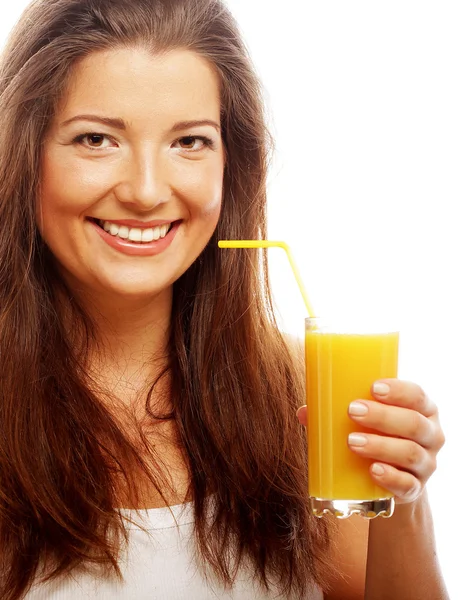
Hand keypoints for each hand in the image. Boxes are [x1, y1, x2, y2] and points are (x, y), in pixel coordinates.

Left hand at [296, 379, 444, 503]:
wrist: (395, 480)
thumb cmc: (378, 435)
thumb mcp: (367, 420)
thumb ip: (339, 411)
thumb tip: (305, 412)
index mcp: (422, 409)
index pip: (417, 395)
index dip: (399, 390)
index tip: (373, 387)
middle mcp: (431, 434)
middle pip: (413, 423)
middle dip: (382, 416)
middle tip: (353, 411)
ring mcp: (426, 464)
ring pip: (410, 453)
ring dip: (381, 446)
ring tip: (353, 441)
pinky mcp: (416, 489)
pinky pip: (408, 485)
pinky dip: (391, 477)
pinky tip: (374, 471)